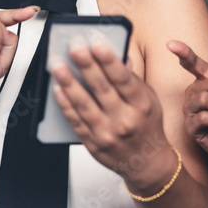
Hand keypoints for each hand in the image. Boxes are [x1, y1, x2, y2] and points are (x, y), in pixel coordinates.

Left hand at [50, 40, 177, 194]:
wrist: (147, 163)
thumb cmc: (148, 127)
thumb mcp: (149, 100)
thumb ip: (132, 79)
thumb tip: (118, 55)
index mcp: (142, 105)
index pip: (123, 79)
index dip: (109, 61)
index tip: (97, 44)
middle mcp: (126, 120)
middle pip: (102, 89)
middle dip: (86, 66)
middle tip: (73, 48)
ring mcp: (108, 134)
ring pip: (85, 105)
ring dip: (69, 83)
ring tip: (57, 66)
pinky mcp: (94, 144)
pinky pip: (76, 122)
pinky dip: (66, 105)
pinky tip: (57, 90)